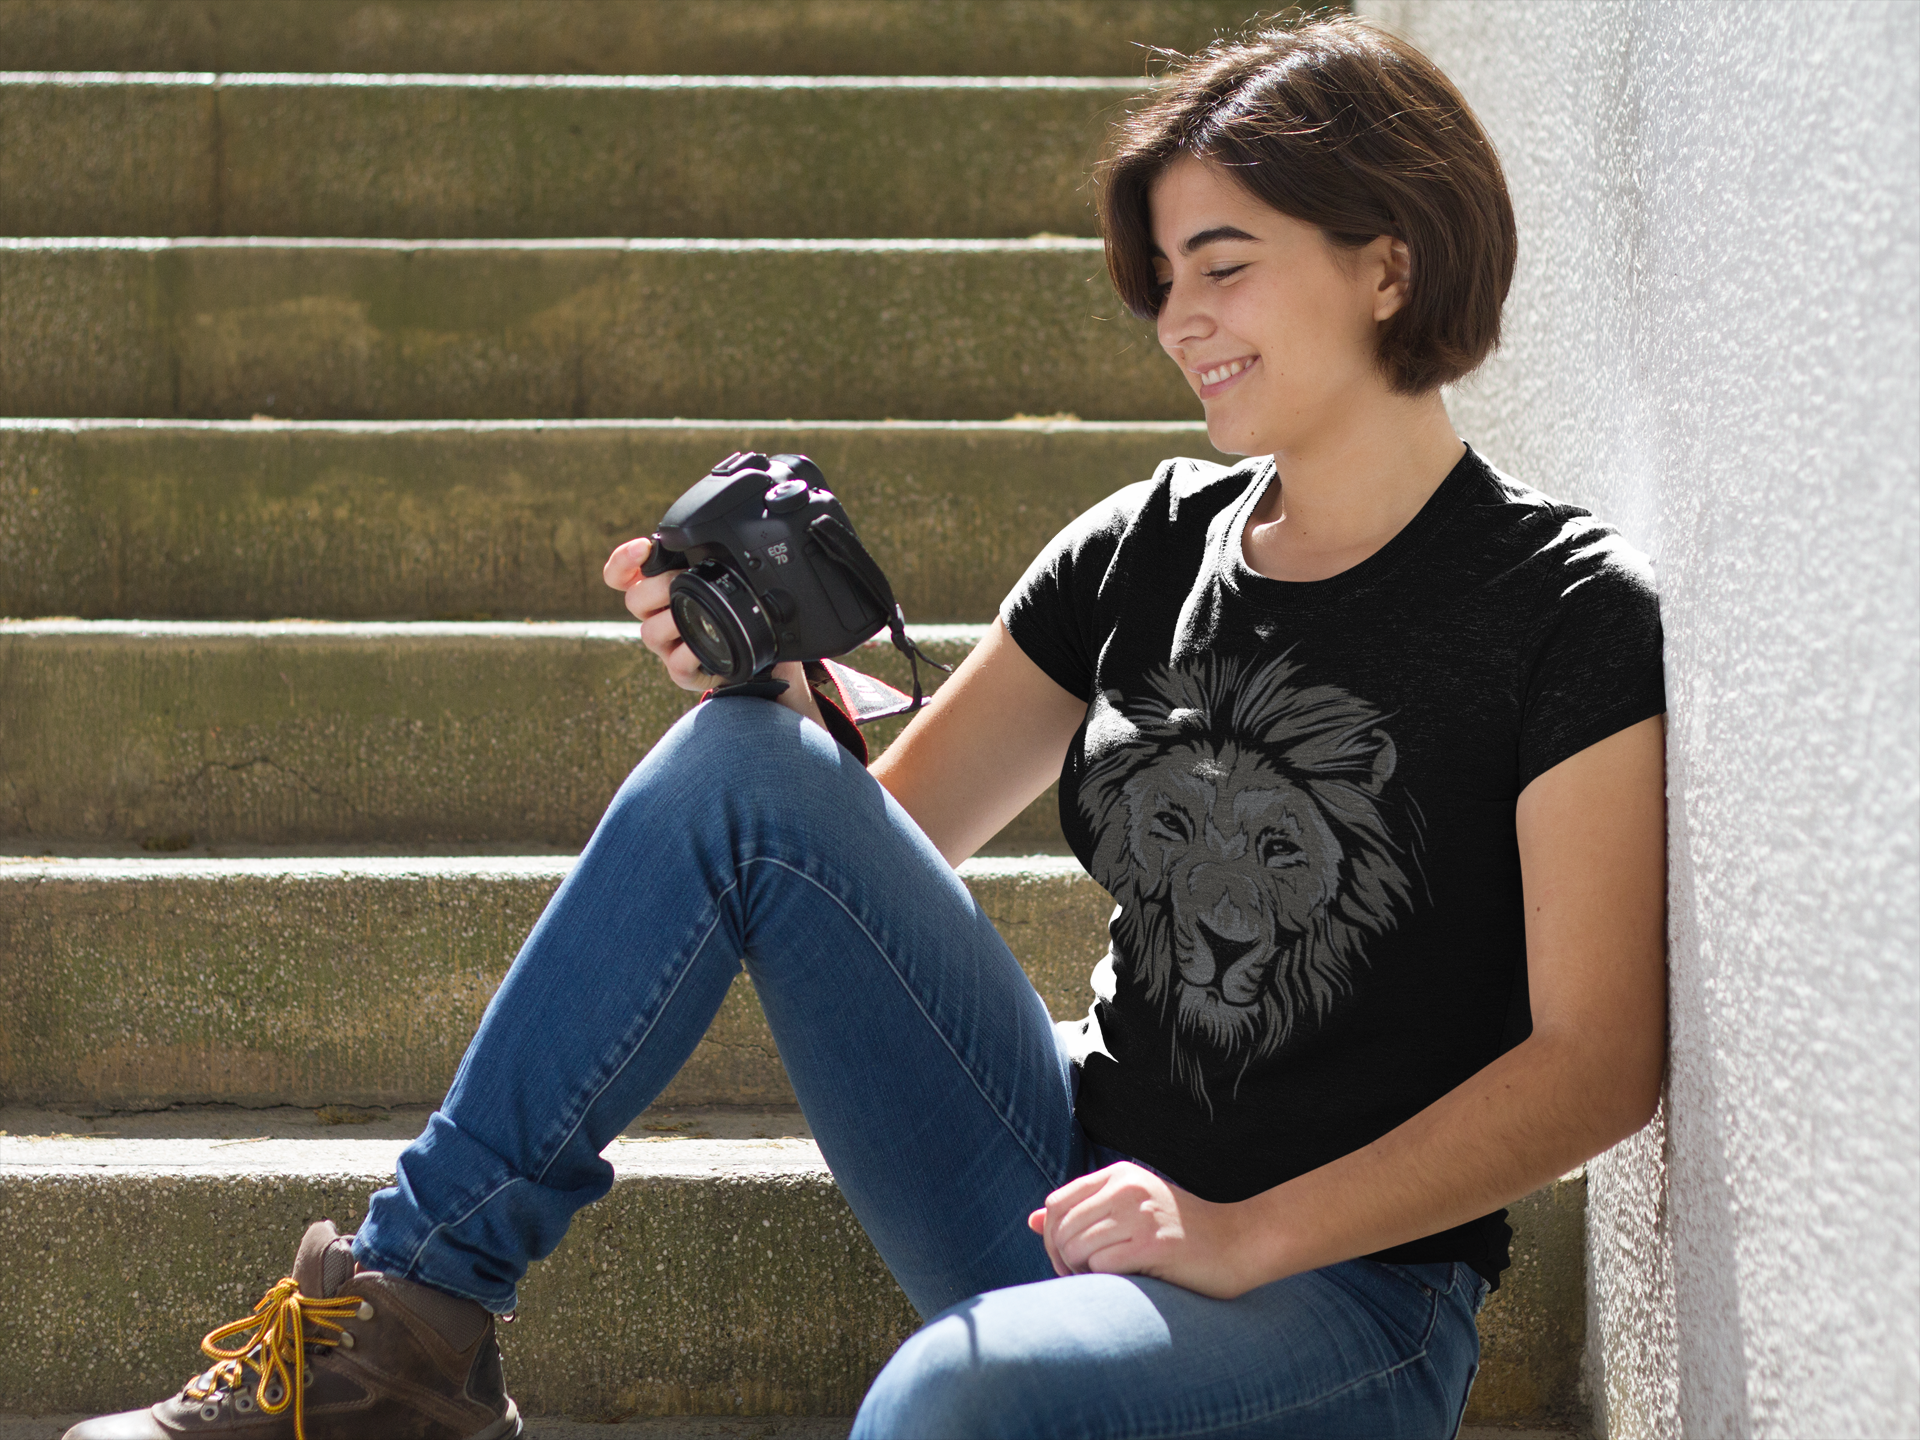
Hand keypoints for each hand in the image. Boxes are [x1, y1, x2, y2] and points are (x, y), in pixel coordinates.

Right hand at [603, 537, 820, 722]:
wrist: (756, 657)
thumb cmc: (733, 613)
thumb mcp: (720, 581)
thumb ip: (708, 558)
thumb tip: (722, 532)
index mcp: (659, 592)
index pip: (621, 576)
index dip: (623, 561)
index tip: (642, 548)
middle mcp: (657, 617)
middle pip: (633, 600)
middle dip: (656, 586)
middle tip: (684, 579)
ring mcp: (668, 646)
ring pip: (649, 631)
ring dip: (672, 619)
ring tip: (698, 612)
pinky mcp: (683, 671)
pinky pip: (676, 662)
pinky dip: (688, 652)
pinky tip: (702, 645)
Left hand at [1027, 1162, 1250, 1298]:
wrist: (1240, 1242)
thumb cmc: (1181, 1232)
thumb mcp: (1130, 1210)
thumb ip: (1083, 1212)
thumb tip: (1031, 1220)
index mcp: (1119, 1175)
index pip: (1055, 1204)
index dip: (1051, 1238)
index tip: (1068, 1260)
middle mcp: (1126, 1189)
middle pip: (1060, 1228)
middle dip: (1062, 1260)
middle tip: (1084, 1277)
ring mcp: (1141, 1215)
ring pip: (1075, 1247)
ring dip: (1081, 1273)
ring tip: (1105, 1280)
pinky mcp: (1153, 1244)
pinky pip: (1101, 1266)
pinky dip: (1103, 1281)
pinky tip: (1124, 1283)